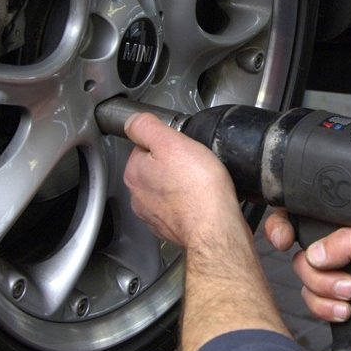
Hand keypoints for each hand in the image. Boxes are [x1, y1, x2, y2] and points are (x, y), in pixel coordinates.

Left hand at [124, 113, 289, 350]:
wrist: (216, 230)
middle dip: (172, 165)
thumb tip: (133, 121)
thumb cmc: (198, 188)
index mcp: (135, 173)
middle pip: (155, 170)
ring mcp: (155, 217)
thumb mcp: (172, 142)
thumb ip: (147, 127)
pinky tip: (204, 201)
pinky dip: (190, 205)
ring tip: (202, 182)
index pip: (143, 147)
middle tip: (195, 162)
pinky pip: (180, 210)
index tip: (180, 145)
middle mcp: (139, 197)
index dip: (164, 143)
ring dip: (181, 186)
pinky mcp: (173, 230)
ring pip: (167, 191)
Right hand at [264, 210, 350, 323]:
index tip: (283, 239)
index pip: (309, 215)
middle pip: (301, 254)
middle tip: (341, 276)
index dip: (286, 224)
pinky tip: (349, 310)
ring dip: (325, 291)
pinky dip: (327, 309)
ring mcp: (341, 276)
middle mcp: (343, 248)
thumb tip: (316, 253)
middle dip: (315, 270)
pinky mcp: (341, 303)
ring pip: (306, 281)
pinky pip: (314, 305)